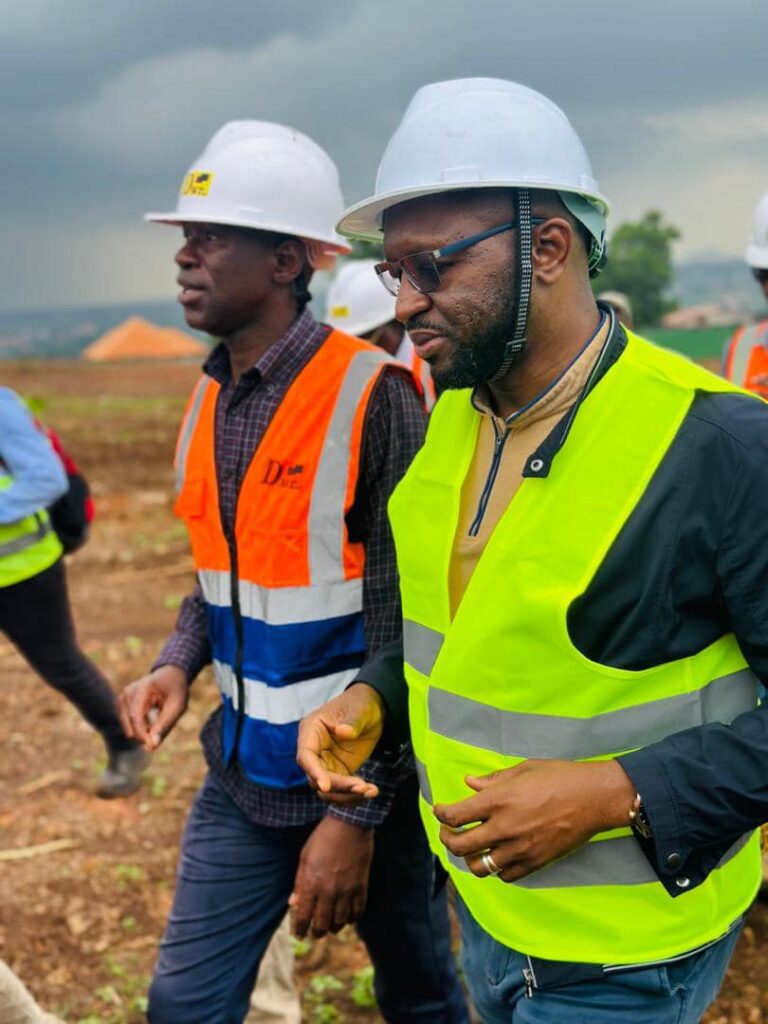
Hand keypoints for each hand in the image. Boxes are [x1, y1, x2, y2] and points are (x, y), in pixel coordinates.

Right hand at [117, 664, 188, 751]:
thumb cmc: (175, 690)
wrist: (169, 675)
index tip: (152, 747)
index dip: (141, 734)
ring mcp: (122, 698)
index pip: (135, 716)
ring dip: (142, 731)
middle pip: (129, 723)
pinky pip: (128, 725)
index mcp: (142, 688)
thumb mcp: (177, 706)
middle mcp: (128, 692)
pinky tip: (150, 720)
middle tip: (159, 737)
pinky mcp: (122, 705)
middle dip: (143, 735)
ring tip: (158, 720)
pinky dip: (139, 728)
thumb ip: (165, 724)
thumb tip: (152, 745)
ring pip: (128, 727)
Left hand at [289, 817, 373, 937]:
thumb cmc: (323, 838)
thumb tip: (293, 903)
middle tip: (315, 933)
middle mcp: (328, 891)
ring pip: (340, 921)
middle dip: (317, 932)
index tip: (299, 934)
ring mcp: (346, 890)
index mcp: (311, 883)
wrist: (349, 824)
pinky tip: (348, 917)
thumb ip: (299, 883)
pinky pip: (358, 912)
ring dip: (334, 926)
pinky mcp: (361, 886)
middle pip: (322, 923)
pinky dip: (352, 918)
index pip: (304, 916)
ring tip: (331, 925)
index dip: (300, 929)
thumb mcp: (305, 857)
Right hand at [297, 683, 384, 801]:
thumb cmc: (361, 705)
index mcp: (311, 730)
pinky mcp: (338, 772)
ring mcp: (325, 763)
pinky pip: (340, 791)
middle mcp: (314, 749)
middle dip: (339, 787)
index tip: (326, 786)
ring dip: (347, 795)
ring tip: (371, 791)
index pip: (305, 756)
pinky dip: (354, 795)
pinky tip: (372, 791)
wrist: (372, 710)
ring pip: (327, 790)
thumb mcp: (360, 710)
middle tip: (363, 787)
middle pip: (316, 778)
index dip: (314, 772)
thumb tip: (343, 732)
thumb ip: (352, 722)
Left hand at [434, 759, 635, 882]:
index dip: (441, 814)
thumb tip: (470, 783)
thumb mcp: (522, 770)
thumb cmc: (559, 777)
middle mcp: (504, 827)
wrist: (593, 798)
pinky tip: (498, 856)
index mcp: (498, 800)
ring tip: (471, 848)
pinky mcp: (535, 862)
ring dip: (470, 858)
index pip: (455, 815)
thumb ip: (492, 780)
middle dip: (447, 838)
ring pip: (480, 867)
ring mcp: (519, 849)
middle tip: (448, 832)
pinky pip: (505, 876)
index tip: (440, 811)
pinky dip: (496, 869)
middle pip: (460, 846)